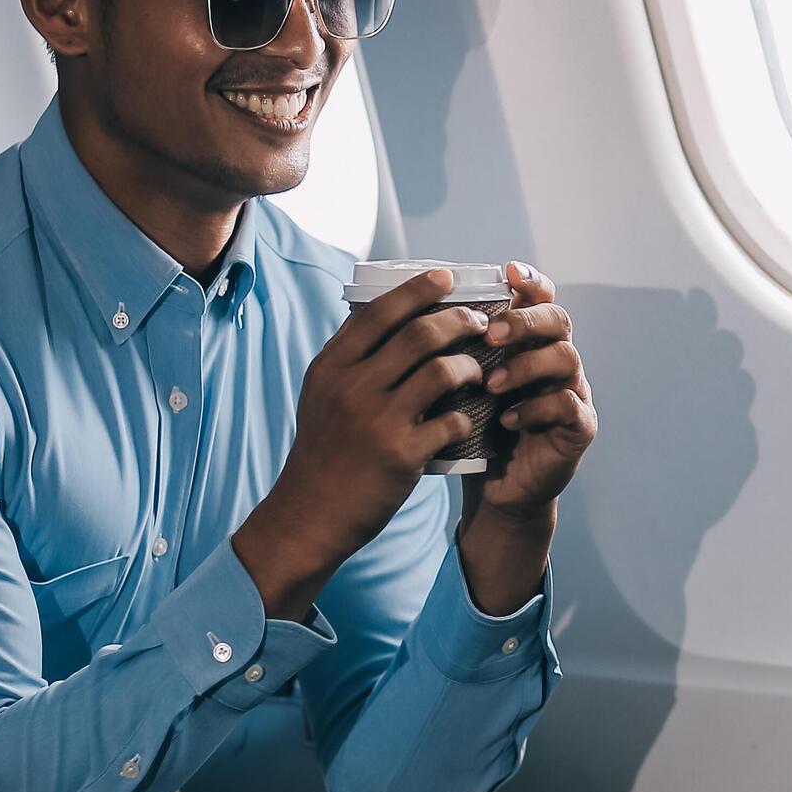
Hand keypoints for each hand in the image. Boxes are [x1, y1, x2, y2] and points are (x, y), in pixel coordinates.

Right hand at [235, 268, 488, 617]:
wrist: (311, 514)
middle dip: (458, 320)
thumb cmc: (323, 451)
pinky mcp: (402, 454)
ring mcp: (378, 420)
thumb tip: (381, 312)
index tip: (446, 276)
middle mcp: (352, 387)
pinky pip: (451, 420)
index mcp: (332, 367)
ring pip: (441, 371)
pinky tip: (468, 416)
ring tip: (480, 368)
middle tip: (480, 321)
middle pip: (419, 334)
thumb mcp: (321, 395)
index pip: (380, 312)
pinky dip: (465, 414)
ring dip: (470, 364)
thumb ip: (349, 358)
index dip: (418, 289)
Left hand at [455, 264, 594, 612]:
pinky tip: (506, 419)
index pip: (539, 297)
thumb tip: (398, 309)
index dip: (530, 281)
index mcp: (528, 342)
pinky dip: (535, 408)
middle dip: (524, 320)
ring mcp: (573, 391)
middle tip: (491, 333)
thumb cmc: (471, 429)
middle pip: (558, 319)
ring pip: (566, 357)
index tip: (508, 273)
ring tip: (491, 384)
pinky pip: (568, 406)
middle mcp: (555, 359)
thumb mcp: (456, 385)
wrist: (495, 489)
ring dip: (525, 365)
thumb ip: (448, 350)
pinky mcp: (579, 427)